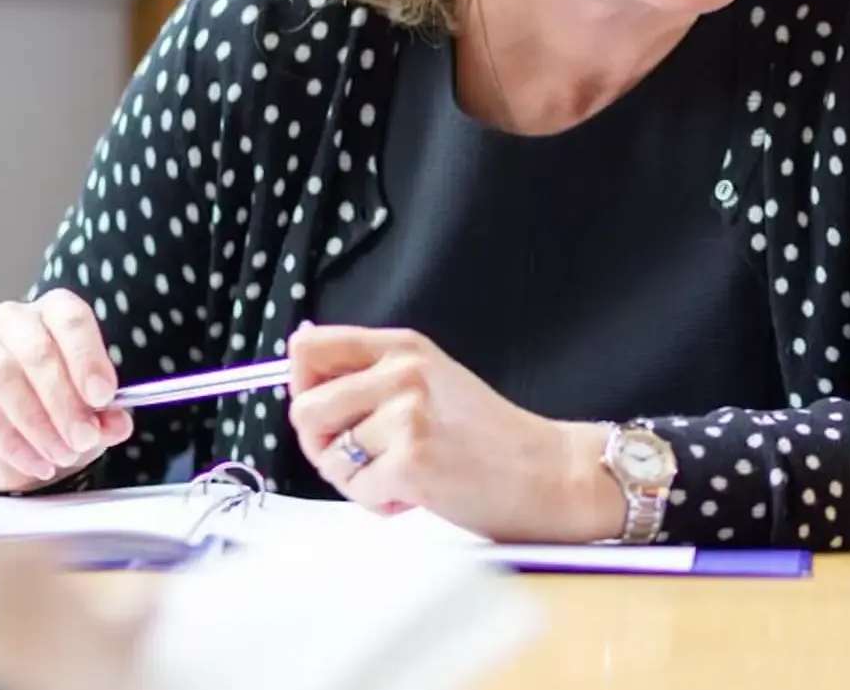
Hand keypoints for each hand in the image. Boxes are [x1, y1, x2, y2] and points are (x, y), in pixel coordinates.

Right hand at [0, 290, 134, 492]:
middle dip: (64, 401)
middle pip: (36, 350)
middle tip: (84, 437)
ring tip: (62, 454)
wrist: (24, 444)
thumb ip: (110, 416)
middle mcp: (13, 321)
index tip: (103, 396)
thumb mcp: (96, 413)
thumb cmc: (65, 410)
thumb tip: (118, 423)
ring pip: (3, 376)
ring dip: (37, 422)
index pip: (69, 318)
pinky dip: (12, 442)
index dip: (87, 357)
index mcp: (54, 312)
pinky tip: (37, 463)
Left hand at [286, 325, 624, 542]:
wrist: (549, 473)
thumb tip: (300, 368)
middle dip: (324, 444)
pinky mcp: (411, 461)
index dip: (304, 386)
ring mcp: (407, 415)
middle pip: (304, 408)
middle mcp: (402, 372)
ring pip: (327, 456)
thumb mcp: (432, 381)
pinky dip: (379, 502)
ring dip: (356, 479)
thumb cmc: (491, 437)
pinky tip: (416, 493)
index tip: (332, 412)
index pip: (308, 347)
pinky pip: (355, 490)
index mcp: (404, 348)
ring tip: (403, 475)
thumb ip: (373, 375)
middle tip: (369, 457)